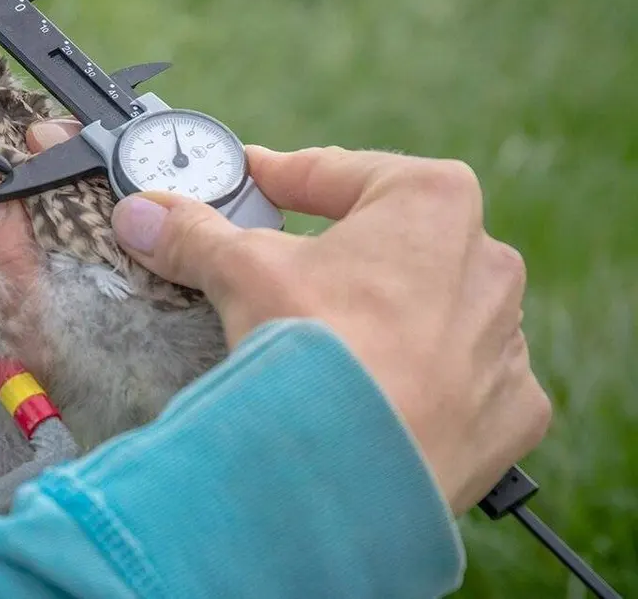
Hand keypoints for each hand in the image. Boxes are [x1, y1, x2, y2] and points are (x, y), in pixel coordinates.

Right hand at [104, 143, 550, 515]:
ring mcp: (503, 340)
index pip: (337, 174)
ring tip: (323, 343)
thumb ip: (194, 234)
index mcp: (432, 201)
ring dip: (382, 318)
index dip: (281, 177)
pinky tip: (373, 395)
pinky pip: (457, 381)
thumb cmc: (316, 353)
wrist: (352, 475)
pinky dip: (418, 383)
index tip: (251, 182)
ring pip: (428, 311)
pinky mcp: (506, 410)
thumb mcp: (240, 274)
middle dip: (335, 254)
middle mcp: (487, 262)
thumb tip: (144, 214)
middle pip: (388, 243)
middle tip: (279, 268)